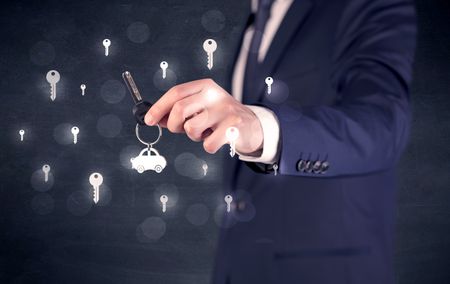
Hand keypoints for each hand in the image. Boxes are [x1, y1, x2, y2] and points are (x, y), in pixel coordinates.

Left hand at [144, 79, 262, 154]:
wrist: (252, 125)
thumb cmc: (221, 117)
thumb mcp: (201, 108)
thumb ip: (180, 112)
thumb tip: (155, 119)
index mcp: (205, 86)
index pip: (176, 93)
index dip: (159, 107)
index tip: (149, 120)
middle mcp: (215, 95)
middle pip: (180, 109)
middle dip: (174, 125)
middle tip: (181, 130)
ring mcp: (225, 110)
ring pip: (191, 128)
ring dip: (194, 136)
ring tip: (206, 132)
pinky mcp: (233, 127)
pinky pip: (207, 144)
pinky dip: (209, 146)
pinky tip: (217, 139)